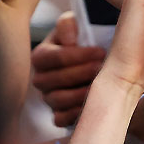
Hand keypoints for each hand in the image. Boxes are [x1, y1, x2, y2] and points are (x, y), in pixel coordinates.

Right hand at [32, 11, 107, 126]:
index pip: (56, 57)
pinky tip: (92, 106)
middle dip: (82, 73)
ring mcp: (47, 98)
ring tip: (102, 86)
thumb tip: (69, 40)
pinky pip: (61, 119)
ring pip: (58, 100)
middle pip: (57, 80)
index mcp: (40, 56)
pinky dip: (75, 114)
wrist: (90, 62)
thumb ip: (67, 24)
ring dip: (81, 94)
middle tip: (103, 67)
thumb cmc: (80, 43)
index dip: (79, 55)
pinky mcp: (57, 115)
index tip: (100, 51)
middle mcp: (40, 78)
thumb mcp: (73, 27)